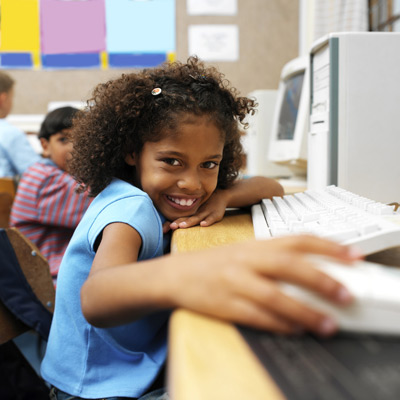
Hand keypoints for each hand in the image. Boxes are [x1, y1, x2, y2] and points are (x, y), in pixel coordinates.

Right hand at [165, 235, 360, 335]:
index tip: (353, 256)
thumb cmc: (215, 262)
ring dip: (304, 312)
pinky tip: (294, 329)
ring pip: (275, 296)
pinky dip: (278, 324)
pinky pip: (256, 316)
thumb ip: (275, 257)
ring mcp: (235, 282)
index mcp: (255, 245)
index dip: (328, 246)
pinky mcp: (225, 305)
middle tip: (346, 294)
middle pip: (290, 266)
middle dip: (321, 280)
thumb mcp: (245, 251)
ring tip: (327, 323)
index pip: (297, 239)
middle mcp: (247, 260)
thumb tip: (313, 270)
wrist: (176, 274)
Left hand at [166, 189, 228, 231]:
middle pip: (186, 218)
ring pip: (196, 218)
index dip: (172, 223)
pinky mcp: (215, 214)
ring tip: (182, 226)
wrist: (220, 196)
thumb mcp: (196, 211)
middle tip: (171, 226)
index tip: (163, 229)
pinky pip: (211, 218)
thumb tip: (170, 227)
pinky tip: (203, 224)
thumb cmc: (206, 206)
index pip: (179, 218)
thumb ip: (186, 219)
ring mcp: (206, 213)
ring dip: (189, 222)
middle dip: (178, 222)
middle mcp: (196, 213)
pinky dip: (207, 221)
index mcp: (191, 213)